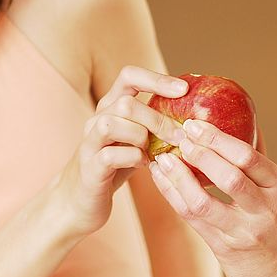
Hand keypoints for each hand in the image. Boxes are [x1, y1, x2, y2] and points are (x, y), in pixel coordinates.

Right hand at [55, 65, 188, 236]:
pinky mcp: (89, 167)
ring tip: (154, 152)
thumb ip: (155, 124)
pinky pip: (110, 155)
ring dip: (141, 138)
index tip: (184, 89)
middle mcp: (96, 119)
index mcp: (110, 106)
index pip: (129, 76)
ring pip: (112, 124)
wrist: (81, 200)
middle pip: (125, 104)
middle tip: (179, 137)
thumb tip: (195, 115)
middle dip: (157, 120)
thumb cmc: (116, 166)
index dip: (156, 79)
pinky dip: (133, 158)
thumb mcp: (137, 138)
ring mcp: (89, 142)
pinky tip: (144, 165)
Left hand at [148, 119, 276, 276]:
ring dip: (179, 177)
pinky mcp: (223, 247)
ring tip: (162, 159)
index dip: (217, 138)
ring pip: (204, 202)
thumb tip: (239, 118)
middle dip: (199, 153)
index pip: (247, 156)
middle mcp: (263, 208)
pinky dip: (173, 196)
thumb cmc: (276, 222)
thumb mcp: (276, 190)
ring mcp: (243, 231)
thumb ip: (255, 160)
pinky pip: (192, 218)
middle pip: (229, 177)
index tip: (194, 124)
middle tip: (178, 137)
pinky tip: (162, 179)